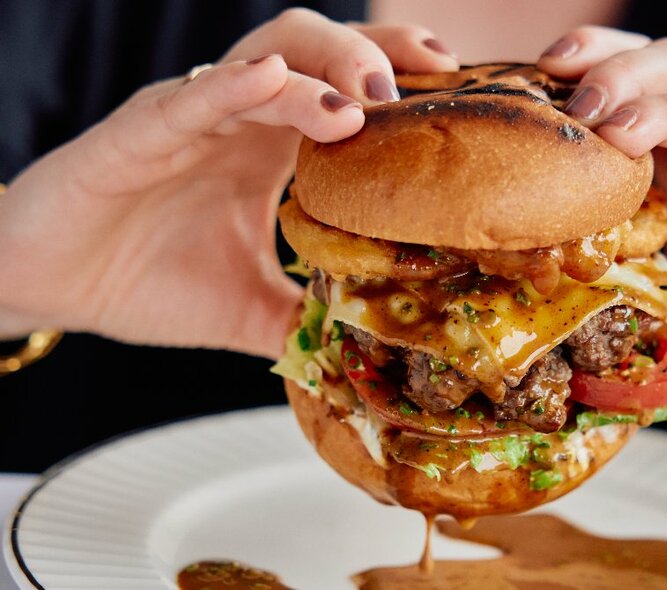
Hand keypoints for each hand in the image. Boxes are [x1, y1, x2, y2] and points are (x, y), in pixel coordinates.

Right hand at [0, 9, 457, 358]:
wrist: (51, 286)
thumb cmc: (144, 282)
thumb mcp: (248, 310)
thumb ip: (305, 321)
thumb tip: (366, 354)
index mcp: (269, 153)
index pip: (344, 96)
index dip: (399, 85)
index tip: (453, 95)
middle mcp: (238, 123)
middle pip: (317, 55)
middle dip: (374, 53)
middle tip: (427, 74)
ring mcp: (190, 120)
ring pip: (265, 60)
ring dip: (322, 66)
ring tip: (367, 96)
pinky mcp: (137, 133)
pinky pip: (190, 98)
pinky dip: (235, 89)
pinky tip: (274, 83)